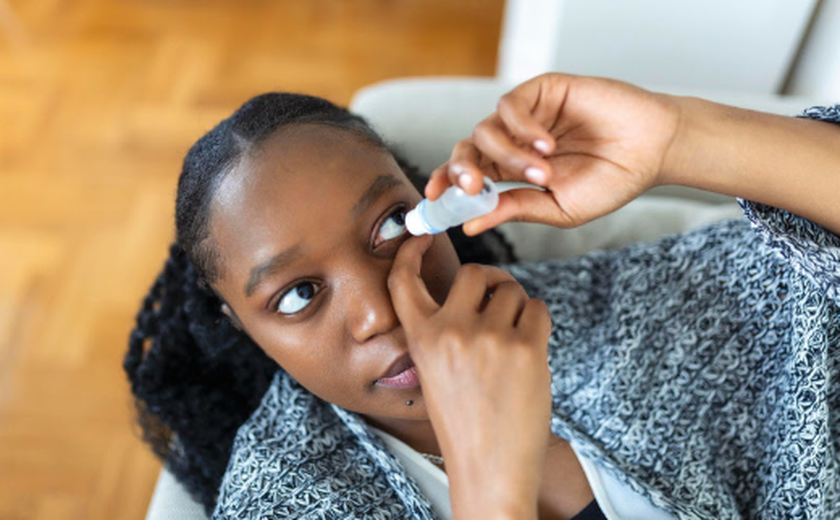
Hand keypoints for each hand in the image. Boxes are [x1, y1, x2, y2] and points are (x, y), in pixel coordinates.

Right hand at [388, 235, 552, 519]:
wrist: (490, 467)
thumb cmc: (465, 422)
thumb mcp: (435, 372)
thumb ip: (445, 331)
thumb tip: (481, 288)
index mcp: (421, 339)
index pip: (404, 281)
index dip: (410, 252)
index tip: (422, 236)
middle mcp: (451, 332)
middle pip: (474, 273)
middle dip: (490, 282)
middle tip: (498, 300)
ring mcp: (490, 339)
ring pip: (512, 290)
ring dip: (517, 307)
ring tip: (514, 342)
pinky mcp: (527, 348)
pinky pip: (538, 308)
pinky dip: (538, 322)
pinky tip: (530, 350)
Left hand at [425, 73, 681, 234]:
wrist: (653, 152)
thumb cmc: (610, 183)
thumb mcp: (558, 208)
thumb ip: (514, 210)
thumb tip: (469, 226)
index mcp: (510, 173)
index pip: (466, 177)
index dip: (445, 186)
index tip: (432, 201)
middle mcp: (512, 143)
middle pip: (465, 151)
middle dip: (461, 171)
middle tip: (472, 188)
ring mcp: (525, 117)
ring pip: (486, 130)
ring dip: (508, 155)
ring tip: (542, 172)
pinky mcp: (542, 91)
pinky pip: (511, 105)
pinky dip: (522, 128)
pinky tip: (547, 143)